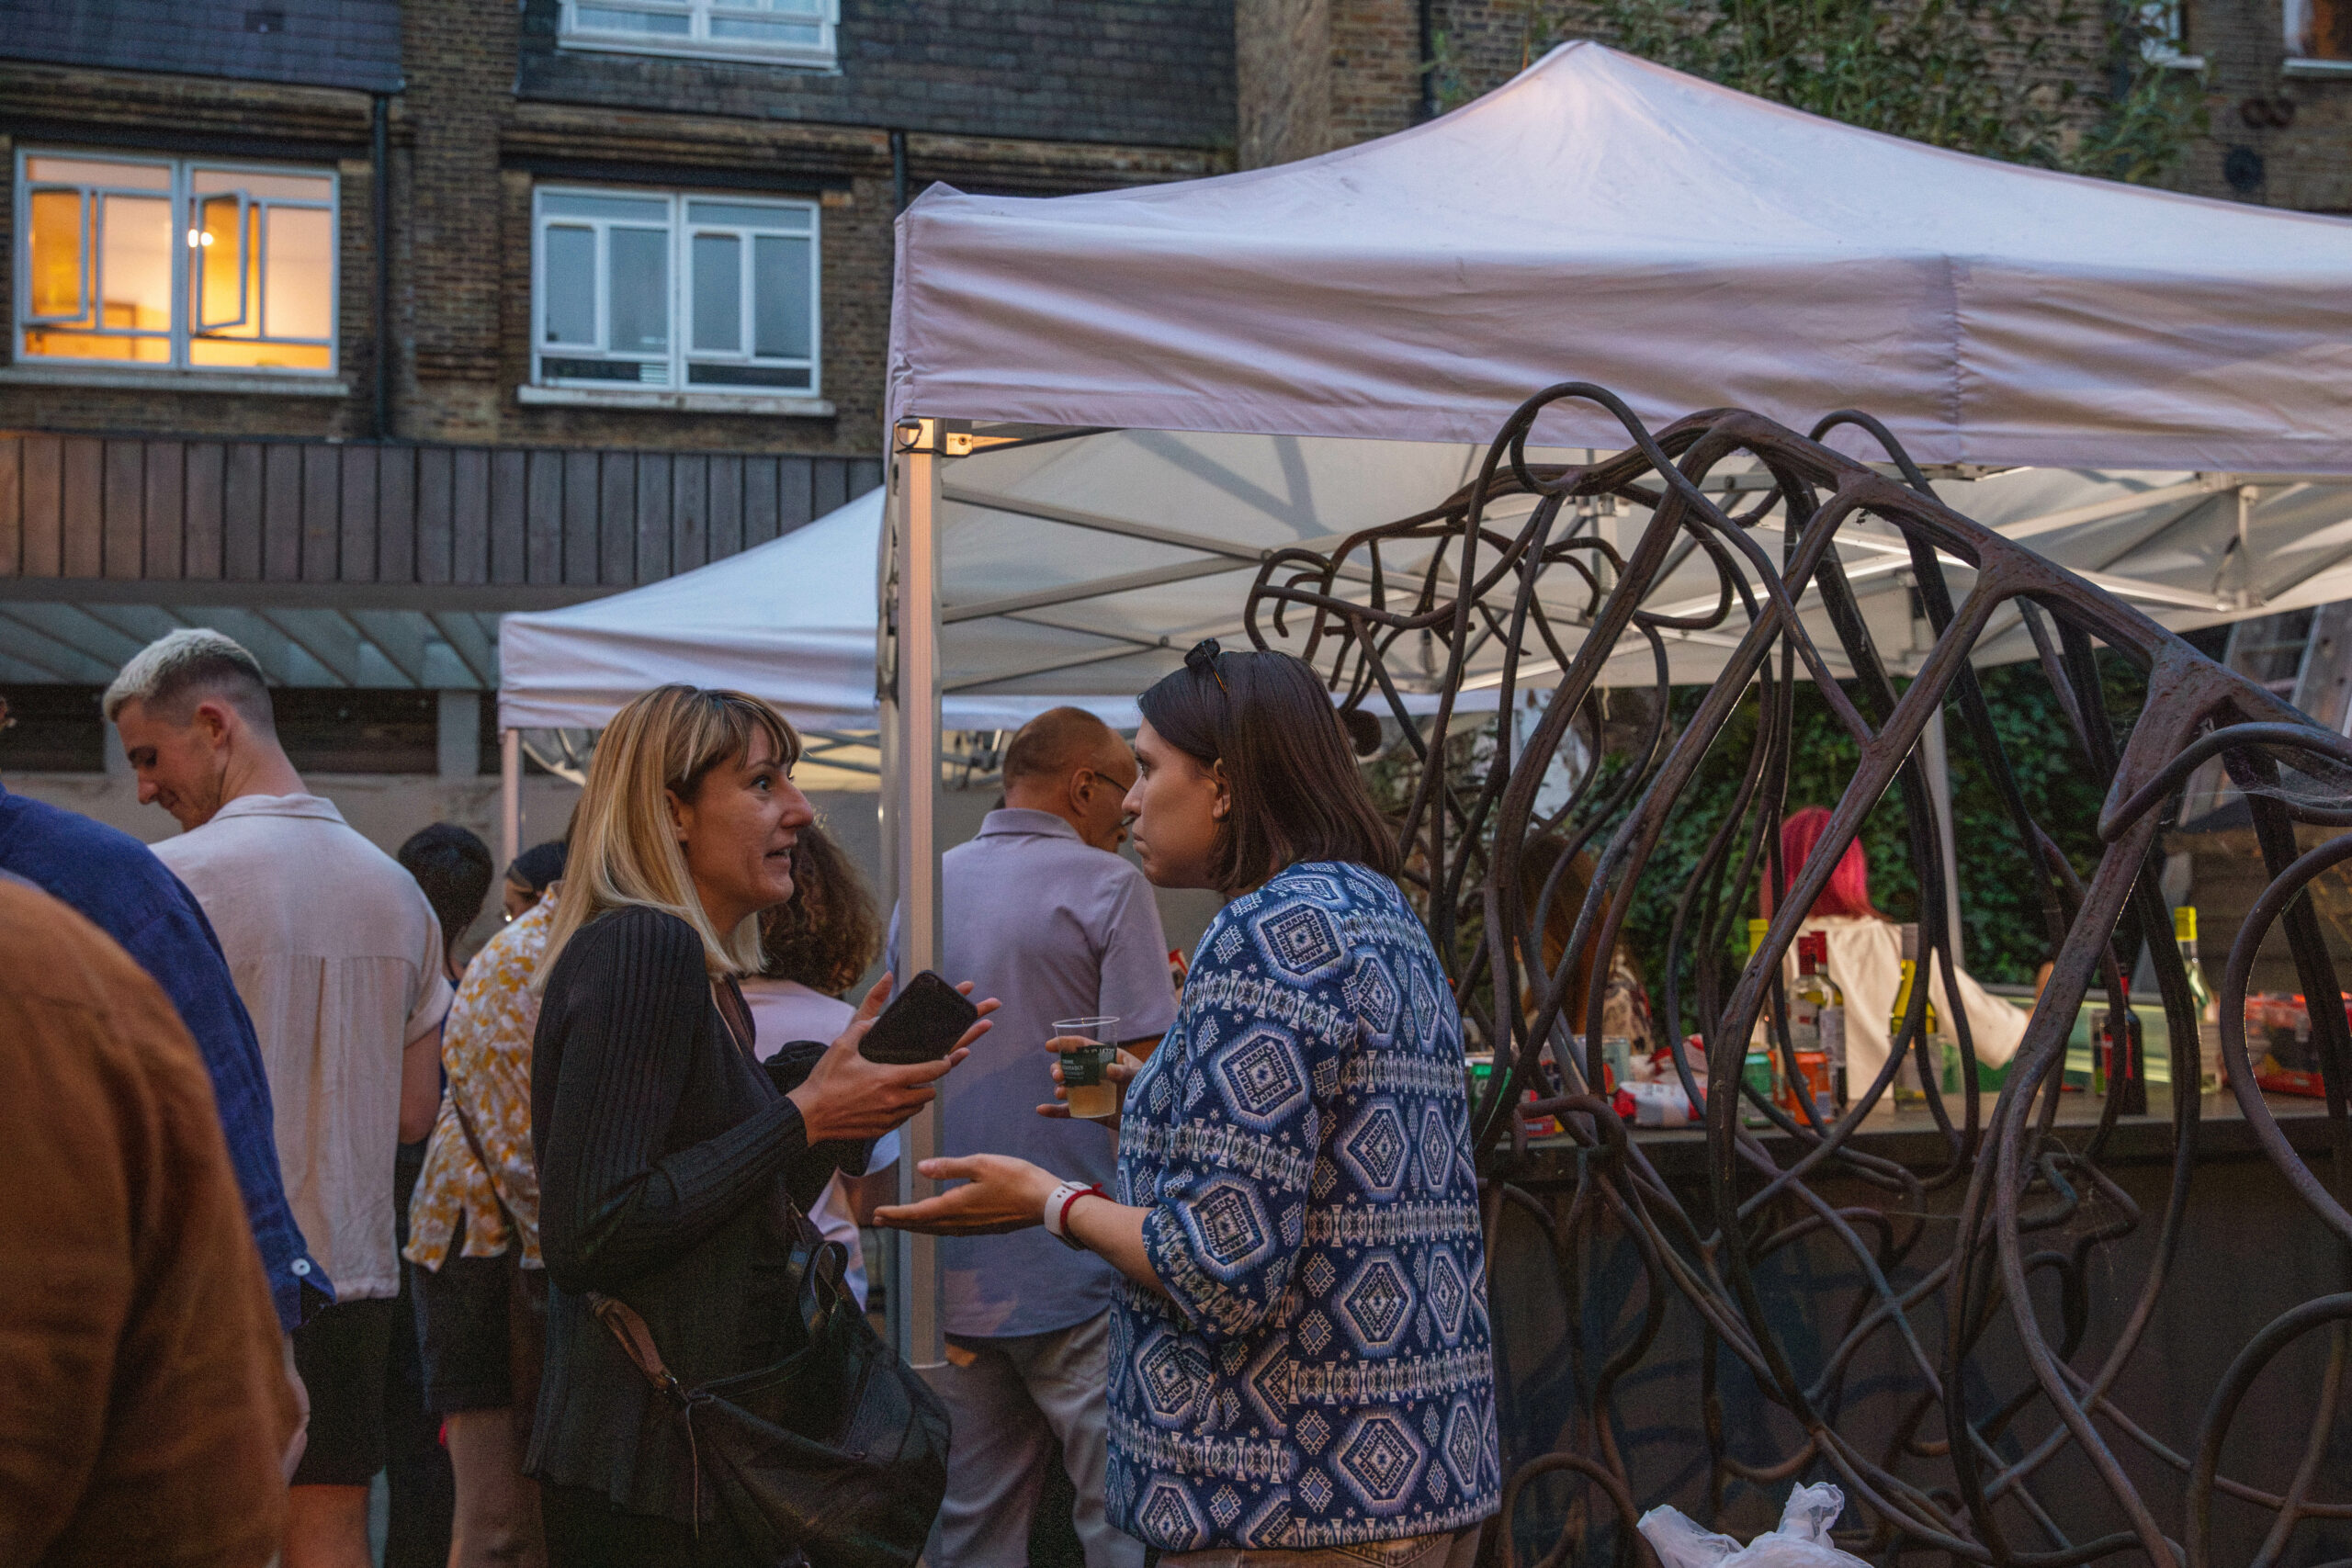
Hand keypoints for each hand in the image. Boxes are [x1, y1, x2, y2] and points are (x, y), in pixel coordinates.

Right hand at [787, 975, 995, 1143]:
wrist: (809, 1115)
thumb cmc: (825, 1081)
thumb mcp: (842, 1045)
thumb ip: (863, 1023)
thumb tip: (876, 1012)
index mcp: (889, 1078)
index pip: (932, 1071)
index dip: (946, 1063)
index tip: (949, 1057)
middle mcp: (894, 1100)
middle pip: (929, 1092)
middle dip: (930, 1081)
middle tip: (923, 1071)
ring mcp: (888, 1118)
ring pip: (918, 1107)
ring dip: (917, 1096)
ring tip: (907, 1085)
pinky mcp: (880, 1130)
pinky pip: (902, 1119)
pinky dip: (903, 1110)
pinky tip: (891, 1100)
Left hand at [873, 1154, 1058, 1234]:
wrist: (1045, 1202)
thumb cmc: (1015, 1178)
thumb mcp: (981, 1163)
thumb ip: (949, 1167)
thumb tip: (921, 1168)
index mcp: (955, 1205)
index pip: (917, 1212)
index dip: (895, 1213)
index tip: (876, 1213)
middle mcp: (959, 1222)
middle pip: (922, 1225)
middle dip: (899, 1222)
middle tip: (878, 1221)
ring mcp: (971, 1228)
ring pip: (935, 1230)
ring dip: (915, 1226)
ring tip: (900, 1222)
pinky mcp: (982, 1228)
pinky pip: (948, 1231)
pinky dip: (933, 1227)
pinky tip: (934, 1223)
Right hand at [1035, 1036, 1141, 1128]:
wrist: (1152, 1120)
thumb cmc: (1150, 1091)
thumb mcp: (1140, 1078)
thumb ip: (1126, 1073)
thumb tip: (1109, 1069)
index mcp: (1107, 1058)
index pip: (1083, 1047)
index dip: (1066, 1044)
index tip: (1049, 1046)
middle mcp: (1095, 1074)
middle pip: (1071, 1066)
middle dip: (1059, 1068)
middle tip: (1058, 1075)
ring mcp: (1091, 1092)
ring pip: (1067, 1087)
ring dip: (1059, 1087)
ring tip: (1061, 1092)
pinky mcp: (1089, 1111)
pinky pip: (1068, 1111)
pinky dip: (1054, 1111)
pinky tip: (1041, 1109)